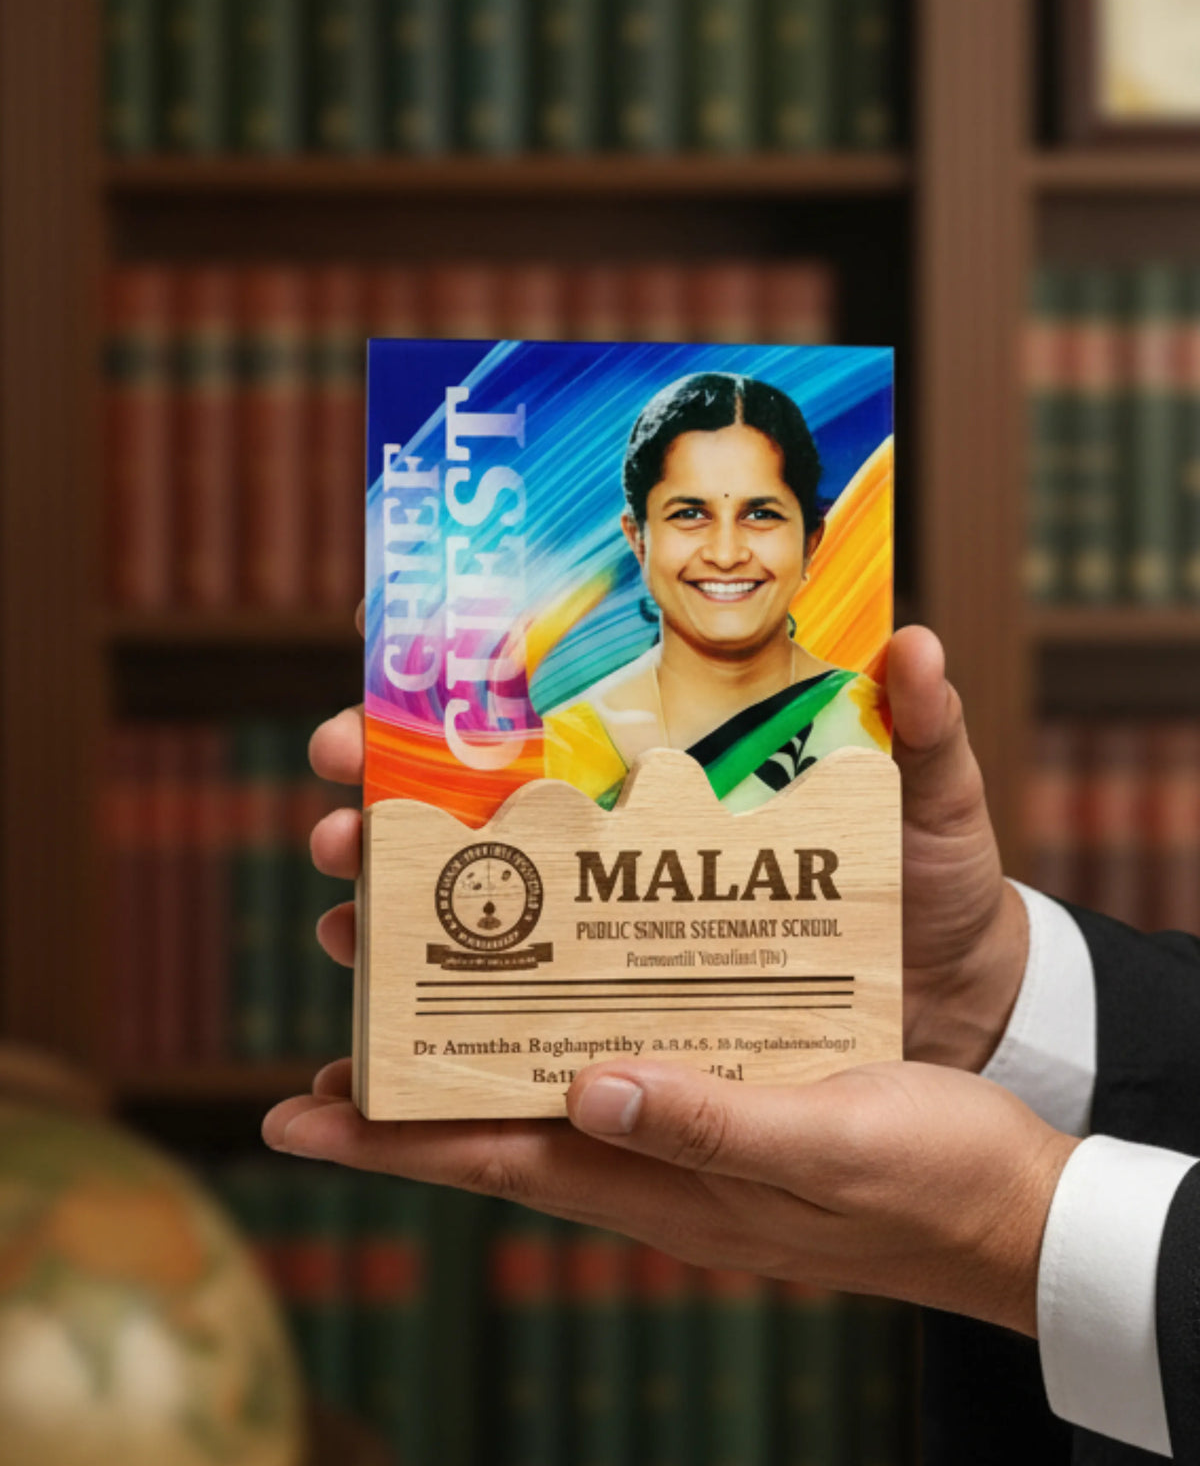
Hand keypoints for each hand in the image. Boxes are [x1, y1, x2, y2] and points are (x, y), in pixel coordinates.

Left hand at [263, 1053, 1076, 1336]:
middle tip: (336, 1027)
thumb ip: (713, 1126)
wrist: (1016, 1208)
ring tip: (421, 994)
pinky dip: (577, 1031)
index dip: (388, 1140)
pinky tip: (575, 986)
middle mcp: (657, 1165)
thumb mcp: (827, 1147)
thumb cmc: (931, 1184)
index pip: (494, 1162)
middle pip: (503, 1126)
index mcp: (664, 1187)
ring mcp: (692, 1138)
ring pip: (555, 1095)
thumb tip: (589, 1091)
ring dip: (484, 1050)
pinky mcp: (735, 1102)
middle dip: (412, 1090)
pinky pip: (627, 1067)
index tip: (289, 1114)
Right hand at [307, 623, 1028, 1070]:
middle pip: (488, 825)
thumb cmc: (945, 891)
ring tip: (344, 929)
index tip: (366, 715)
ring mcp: (641, 933)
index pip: (545, 736)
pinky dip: (467, 1024)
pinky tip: (403, 1038)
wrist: (971, 1006)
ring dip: (405, 923)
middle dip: (391, 823)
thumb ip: (925, 729)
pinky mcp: (655, 1015)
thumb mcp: (937, 806)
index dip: (447, 724)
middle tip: (332, 833)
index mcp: (687, 777)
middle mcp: (642, 848)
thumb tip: (912, 638)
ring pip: (494, 921)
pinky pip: (543, 1017)